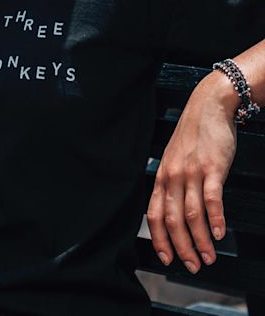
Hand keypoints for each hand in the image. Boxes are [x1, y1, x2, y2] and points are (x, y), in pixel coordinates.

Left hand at [146, 71, 237, 273]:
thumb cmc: (194, 136)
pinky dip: (215, 219)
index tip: (167, 258)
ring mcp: (192, 172)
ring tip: (209, 257)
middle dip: (181, 247)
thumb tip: (176, 212)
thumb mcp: (175, 159)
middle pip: (172, 219)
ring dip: (200, 240)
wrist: (208, 106)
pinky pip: (211, 199)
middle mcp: (173, 176)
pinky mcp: (212, 168)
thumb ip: (173, 184)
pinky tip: (219, 234)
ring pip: (191, 214)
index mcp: (162, 176)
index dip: (159, 238)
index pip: (153, 214)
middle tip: (192, 265)